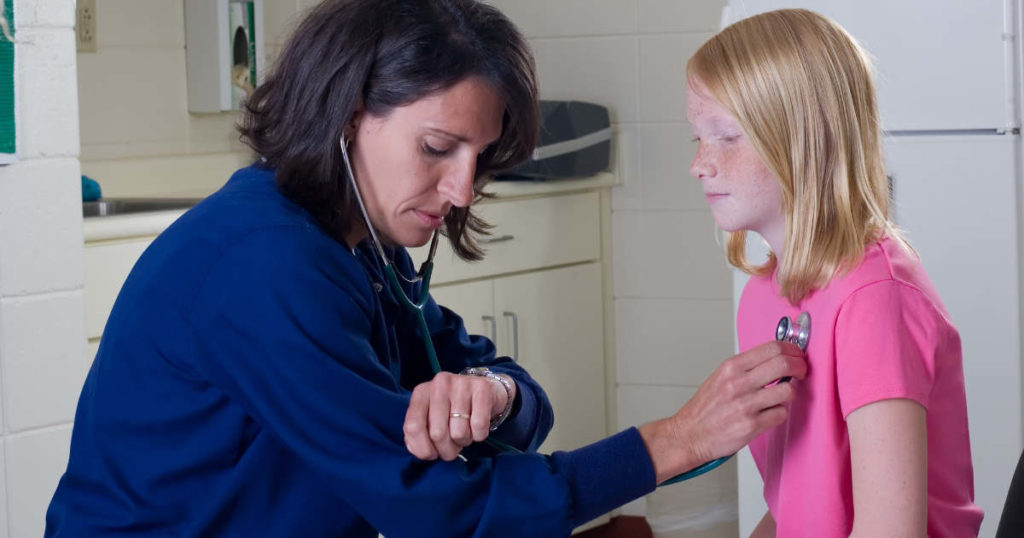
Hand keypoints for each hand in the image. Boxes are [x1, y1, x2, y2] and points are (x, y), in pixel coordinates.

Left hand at [403, 371, 513, 460]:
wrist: (485, 392)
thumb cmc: (453, 410)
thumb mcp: (430, 418)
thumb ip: (419, 434)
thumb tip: (422, 451)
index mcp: (421, 392)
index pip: (413, 426)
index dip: (423, 448)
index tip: (432, 454)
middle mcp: (439, 384)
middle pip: (437, 434)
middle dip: (446, 449)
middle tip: (452, 447)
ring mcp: (461, 384)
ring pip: (459, 433)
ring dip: (464, 441)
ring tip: (466, 432)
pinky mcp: (482, 388)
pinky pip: (479, 426)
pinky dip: (479, 435)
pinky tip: (477, 427)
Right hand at [639, 341, 805, 482]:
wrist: (690, 434)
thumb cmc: (706, 408)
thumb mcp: (721, 377)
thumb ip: (746, 367)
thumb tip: (775, 357)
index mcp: (731, 367)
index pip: (772, 347)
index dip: (791, 349)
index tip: (796, 354)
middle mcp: (738, 383)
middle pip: (784, 364)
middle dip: (800, 367)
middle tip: (801, 372)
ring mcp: (745, 405)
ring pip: (788, 390)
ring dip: (790, 393)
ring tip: (781, 396)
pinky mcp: (752, 425)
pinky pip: (781, 413)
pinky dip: (779, 413)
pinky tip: (769, 413)